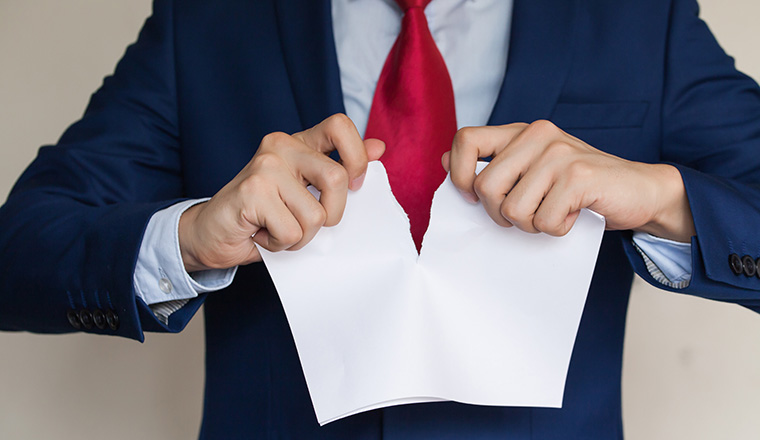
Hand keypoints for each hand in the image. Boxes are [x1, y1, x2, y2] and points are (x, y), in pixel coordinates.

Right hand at [179, 114, 384, 271]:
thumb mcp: (306, 191)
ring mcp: (265, 167)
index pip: (340, 125)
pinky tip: (262, 234)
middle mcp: (281, 146)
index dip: (357, 157)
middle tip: (308, 223)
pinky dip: (281, 245)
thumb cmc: (263, 216)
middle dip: (332, 215)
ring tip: (278, 229)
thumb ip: (340, 168)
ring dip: (302, 237)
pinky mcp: (252, 192)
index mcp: (298, 143)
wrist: (211, 233)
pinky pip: (292, 232)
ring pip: (316, 214)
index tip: (352, 185)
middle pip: (337, 178)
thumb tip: (379, 147)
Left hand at [443, 120, 694, 241]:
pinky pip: (544, 220)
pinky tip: (573, 216)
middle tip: (526, 214)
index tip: (472, 198)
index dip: (458, 174)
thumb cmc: (579, 188)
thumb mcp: (531, 173)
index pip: (465, 139)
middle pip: (484, 186)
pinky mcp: (579, 176)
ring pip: (512, 209)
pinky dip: (557, 229)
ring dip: (531, 224)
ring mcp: (559, 153)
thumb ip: (492, 165)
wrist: (638, 191)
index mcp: (520, 132)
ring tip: (553, 212)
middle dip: (500, 214)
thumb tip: (445, 163)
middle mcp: (537, 135)